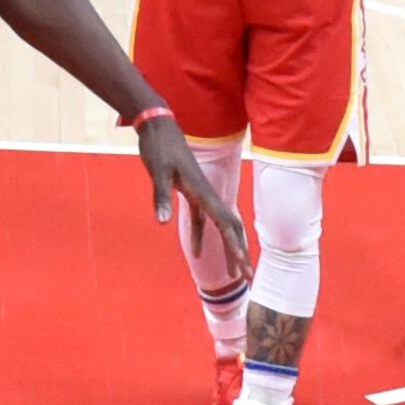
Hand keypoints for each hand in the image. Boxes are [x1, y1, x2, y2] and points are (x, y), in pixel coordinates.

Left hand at [139, 114, 253, 276]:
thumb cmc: (158, 147)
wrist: (158, 126)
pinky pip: (202, 220)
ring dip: (226, 248)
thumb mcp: (158, 171)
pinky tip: (195, 253)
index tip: (242, 265)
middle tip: (246, 278)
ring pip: (220, 225)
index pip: (224, 223)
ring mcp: (200, 194)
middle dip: (239, 252)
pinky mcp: (190, 193)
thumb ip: (162, 197)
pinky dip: (201, 236)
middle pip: (230, 228)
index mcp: (202, 191)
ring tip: (232, 273)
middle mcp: (206, 194)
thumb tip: (163, 222)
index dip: (234, 245)